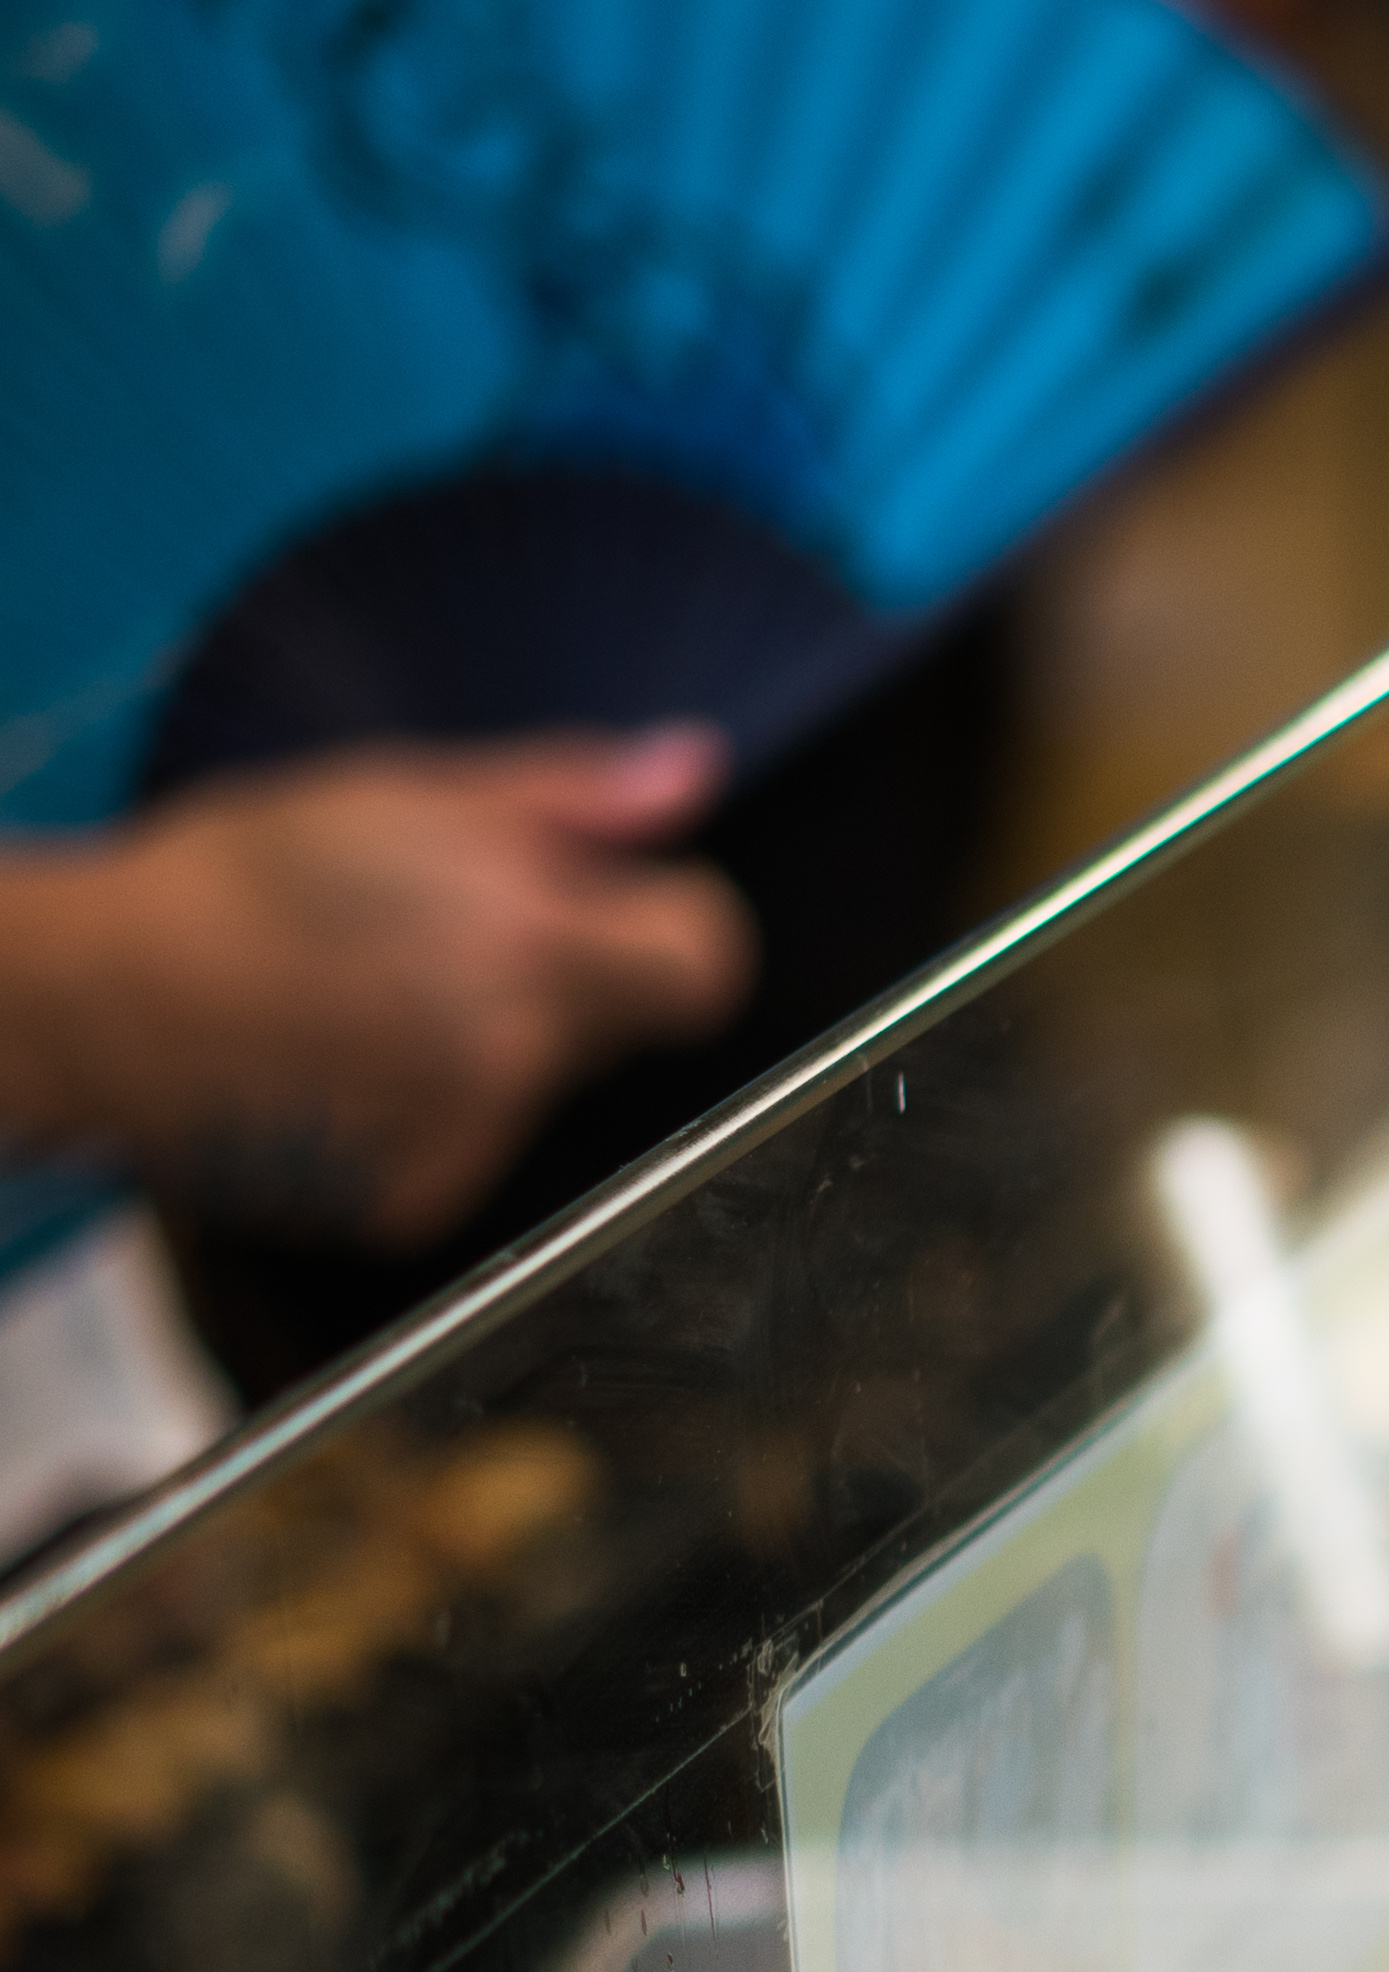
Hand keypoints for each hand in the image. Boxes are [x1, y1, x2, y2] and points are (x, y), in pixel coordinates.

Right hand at [9, 736, 752, 1245]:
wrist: (99, 998)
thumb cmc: (236, 880)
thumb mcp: (402, 794)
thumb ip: (568, 793)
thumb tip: (692, 773)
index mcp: (528, 942)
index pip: (706, 957)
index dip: (678, 920)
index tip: (625, 902)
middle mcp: (514, 1053)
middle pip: (628, 1018)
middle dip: (575, 972)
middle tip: (457, 935)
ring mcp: (469, 1137)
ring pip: (544, 1081)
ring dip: (493, 1036)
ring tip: (376, 994)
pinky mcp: (418, 1198)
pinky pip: (474, 1144)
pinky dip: (432, 1105)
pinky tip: (350, 1059)